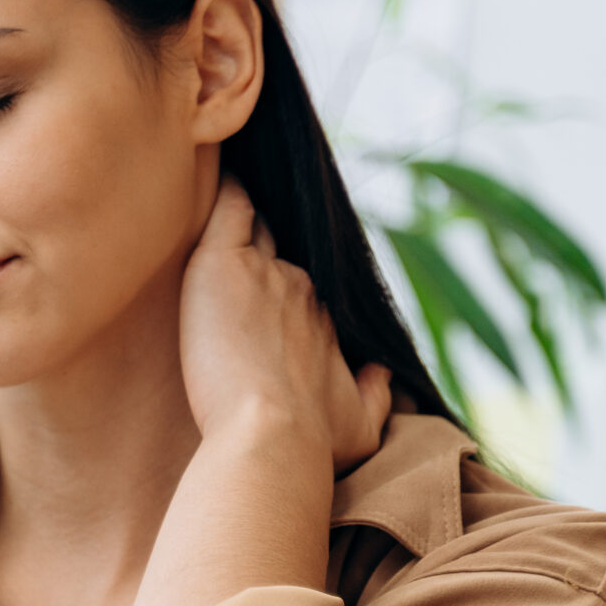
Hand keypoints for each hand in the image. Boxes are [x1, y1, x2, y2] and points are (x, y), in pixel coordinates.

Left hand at [176, 174, 391, 473]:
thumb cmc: (312, 443)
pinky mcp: (224, 263)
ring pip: (253, 223)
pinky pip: (228, 207)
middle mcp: (301, 284)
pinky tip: (217, 162)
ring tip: (229, 180)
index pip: (301, 283)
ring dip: (244, 208)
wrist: (273, 437)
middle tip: (247, 220)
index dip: (283, 280)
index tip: (269, 281)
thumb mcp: (362, 427)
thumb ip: (377, 396)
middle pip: (277, 246)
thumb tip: (387, 377)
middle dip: (262, 239)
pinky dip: (225, 185)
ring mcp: (265, 270)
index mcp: (326, 317)